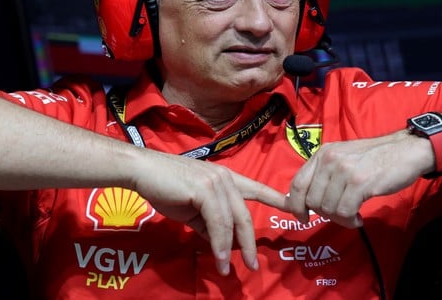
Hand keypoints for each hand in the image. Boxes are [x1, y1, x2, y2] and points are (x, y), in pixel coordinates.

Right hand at [129, 149, 289, 275]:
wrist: (143, 171)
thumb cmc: (166, 187)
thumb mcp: (193, 208)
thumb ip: (209, 223)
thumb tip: (221, 245)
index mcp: (227, 178)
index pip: (257, 188)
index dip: (277, 200)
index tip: (297, 211)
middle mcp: (226, 178)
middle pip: (246, 214)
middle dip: (251, 242)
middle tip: (254, 266)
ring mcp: (217, 182)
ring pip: (232, 221)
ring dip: (231, 249)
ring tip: (228, 269)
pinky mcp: (205, 190)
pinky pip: (217, 223)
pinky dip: (218, 244)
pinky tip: (218, 258)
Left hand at [286, 130, 424, 226]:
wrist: (405, 150)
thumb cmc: (374, 158)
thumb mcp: (343, 158)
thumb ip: (323, 175)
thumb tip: (301, 201)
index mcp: (323, 153)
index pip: (297, 183)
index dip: (295, 205)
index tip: (302, 218)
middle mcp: (329, 160)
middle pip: (312, 201)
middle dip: (324, 214)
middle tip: (341, 214)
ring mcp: (344, 170)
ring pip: (328, 209)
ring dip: (340, 219)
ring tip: (353, 215)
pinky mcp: (359, 183)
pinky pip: (345, 212)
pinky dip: (350, 221)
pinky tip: (359, 218)